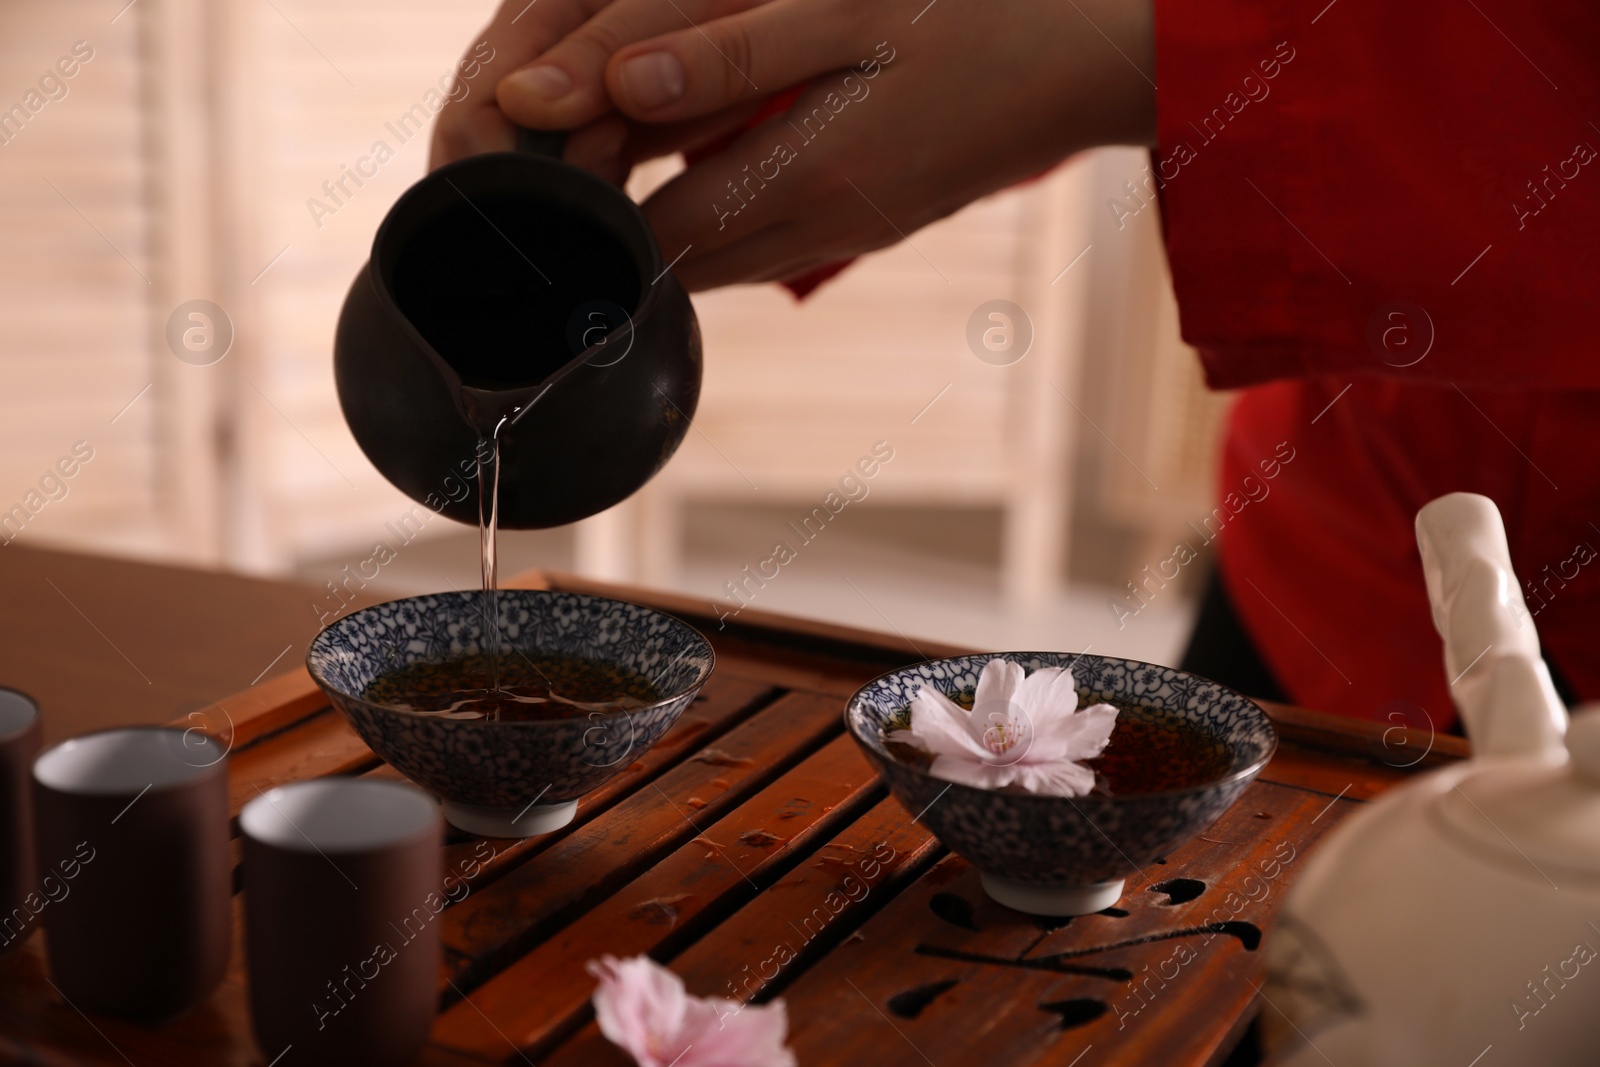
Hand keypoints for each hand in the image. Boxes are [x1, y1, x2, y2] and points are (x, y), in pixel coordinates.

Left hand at [433, 0, 1154, 290]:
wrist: (1097, 62)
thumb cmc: (981, 19)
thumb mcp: (848, 13)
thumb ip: (725, 54)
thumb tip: (609, 84)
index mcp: (800, 179)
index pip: (646, 238)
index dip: (576, 219)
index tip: (525, 183)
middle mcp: (813, 227)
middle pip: (669, 264)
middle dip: (603, 231)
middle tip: (547, 175)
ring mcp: (841, 232)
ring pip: (711, 258)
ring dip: (653, 225)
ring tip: (603, 166)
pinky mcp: (864, 220)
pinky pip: (759, 238)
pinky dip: (709, 214)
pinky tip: (692, 165)